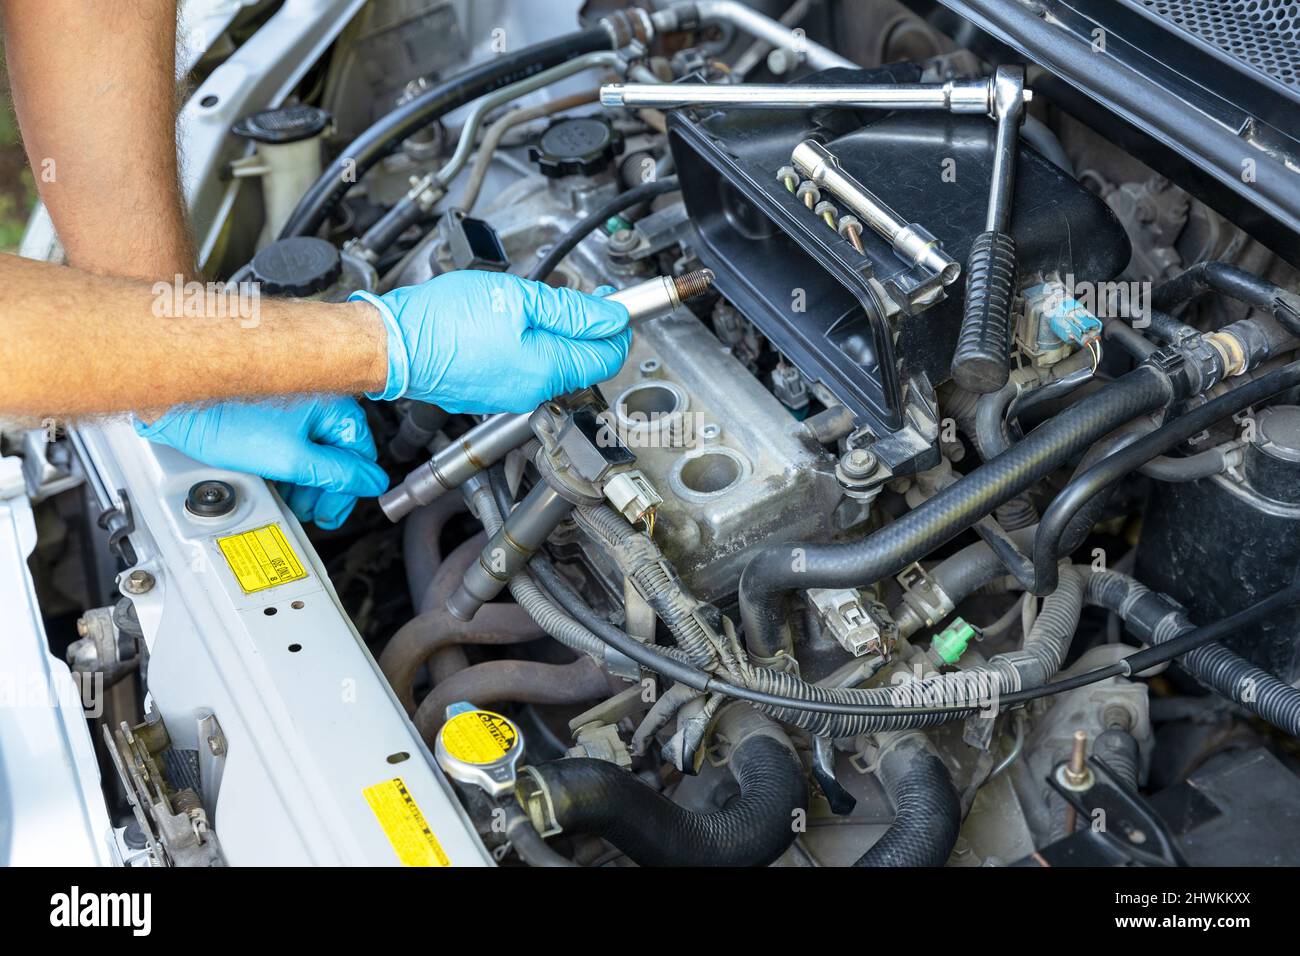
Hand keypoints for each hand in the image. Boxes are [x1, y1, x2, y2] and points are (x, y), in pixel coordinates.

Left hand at [135, 397, 388, 529]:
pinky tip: (276, 481)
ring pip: (315, 451)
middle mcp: (318, 401)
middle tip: (311, 512)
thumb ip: (337, 474)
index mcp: (332, 405)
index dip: (348, 489)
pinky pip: (294, 444)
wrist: (179, 405)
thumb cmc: (226, 420)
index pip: (360, 455)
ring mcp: (295, 406)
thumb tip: (371, 482)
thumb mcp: (291, 459)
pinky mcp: (274, 413)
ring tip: (290, 499)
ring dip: (305, 481)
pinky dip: (289, 466)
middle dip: (324, 489)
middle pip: (338, 455)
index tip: (332, 511)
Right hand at [353, 271, 630, 413]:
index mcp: (546, 370)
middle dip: (591, 328)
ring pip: (554, 363)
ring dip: (561, 334)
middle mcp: (532, 392)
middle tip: (588, 296)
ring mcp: (511, 395)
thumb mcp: (518, 298)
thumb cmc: (442, 321)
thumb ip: (572, 310)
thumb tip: (610, 317)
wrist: (394, 344)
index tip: (617, 303)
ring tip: (544, 303)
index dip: (618, 327)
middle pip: (583, 361)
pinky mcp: (491, 390)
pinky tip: (517, 321)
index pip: (607, 356)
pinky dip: (533, 345)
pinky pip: (527, 367)